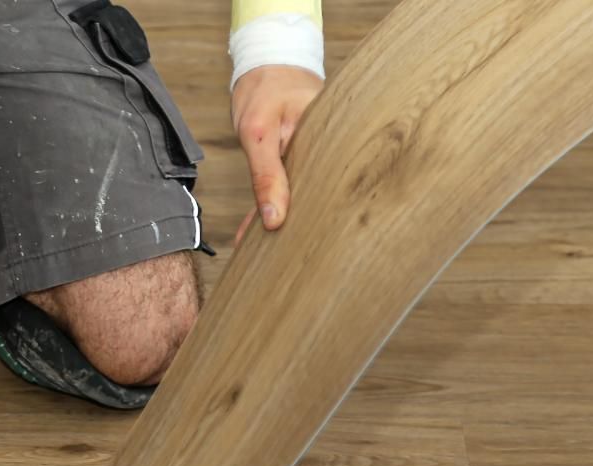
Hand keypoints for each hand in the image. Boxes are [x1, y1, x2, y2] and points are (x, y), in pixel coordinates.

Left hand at [230, 64, 324, 244]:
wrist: (267, 67)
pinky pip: (295, 188)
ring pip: (309, 197)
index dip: (322, 225)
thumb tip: (274, 220)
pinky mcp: (307, 161)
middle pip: (325, 200)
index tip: (311, 257)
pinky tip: (266, 232)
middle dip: (312, 232)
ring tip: (283, 260)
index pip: (333, 192)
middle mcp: (334, 153)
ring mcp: (322, 158)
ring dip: (294, 221)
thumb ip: (266, 174)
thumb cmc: (263, 92)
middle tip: (299, 270)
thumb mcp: (257, 133)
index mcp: (335, 142)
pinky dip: (280, 207)